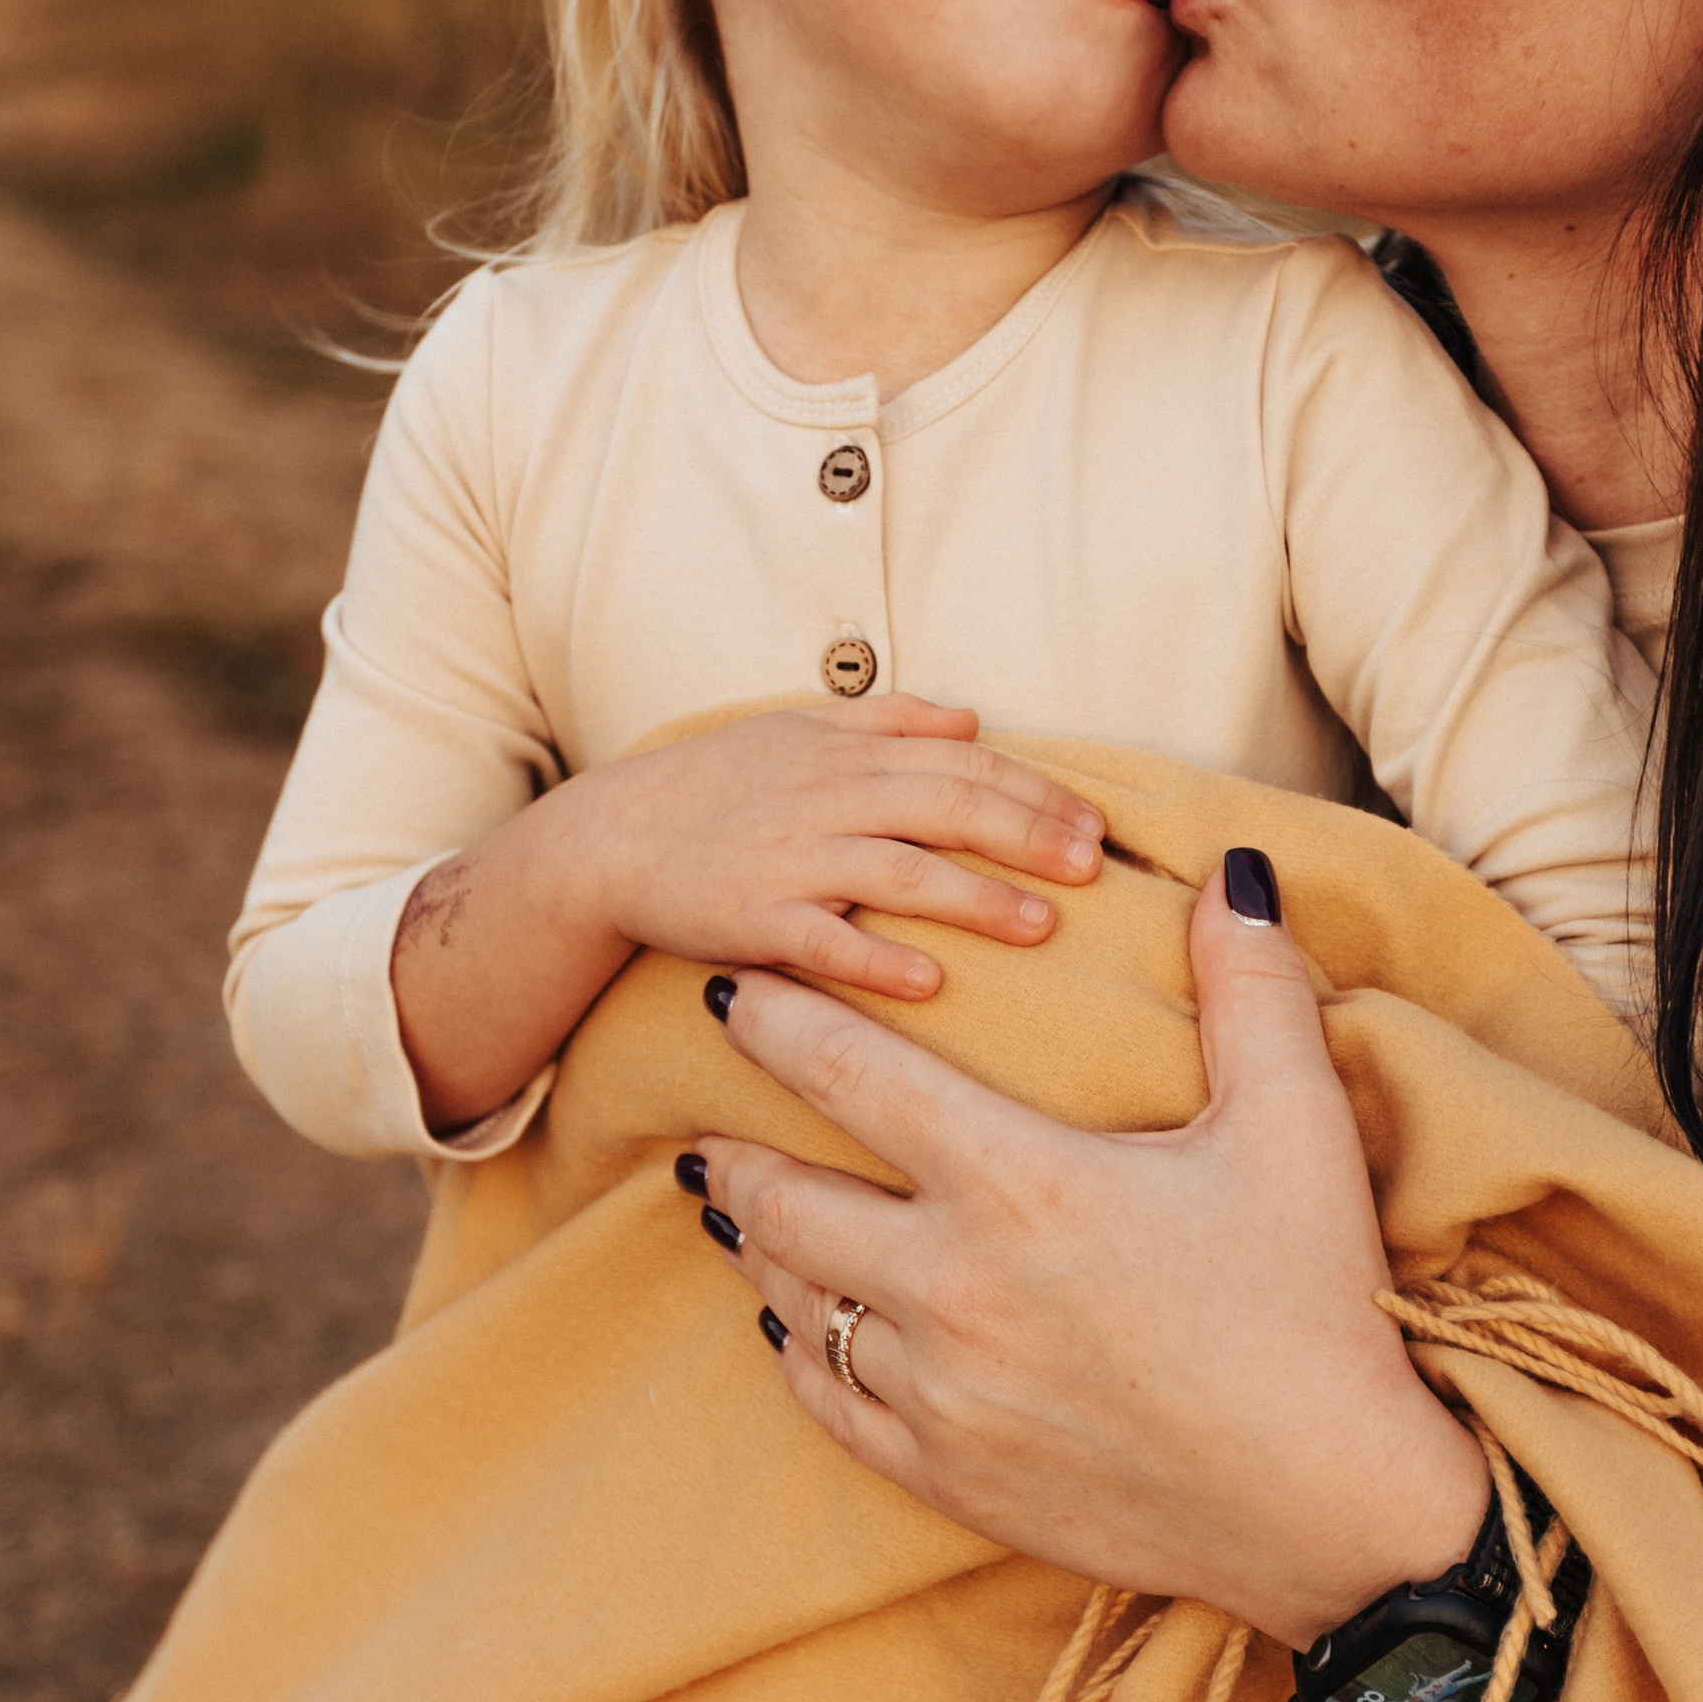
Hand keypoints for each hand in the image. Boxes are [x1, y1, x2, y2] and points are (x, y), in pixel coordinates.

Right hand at [562, 693, 1106, 998]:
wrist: (607, 839)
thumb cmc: (713, 786)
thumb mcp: (799, 733)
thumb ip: (890, 723)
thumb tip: (973, 720)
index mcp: (848, 756)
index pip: (963, 764)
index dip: (1034, 791)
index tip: (1095, 823)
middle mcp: (829, 800)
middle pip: (948, 810)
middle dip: (1027, 836)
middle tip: (1093, 868)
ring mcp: (791, 860)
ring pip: (899, 873)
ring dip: (976, 898)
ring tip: (1042, 925)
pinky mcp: (753, 919)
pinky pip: (823, 941)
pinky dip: (877, 958)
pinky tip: (929, 980)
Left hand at [680, 852, 1490, 1649]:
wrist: (1337, 1514)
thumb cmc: (1318, 1307)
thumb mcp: (1298, 1127)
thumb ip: (1251, 987)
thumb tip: (1231, 870)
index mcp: (1021, 1184)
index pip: (851, 1078)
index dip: (776, 1023)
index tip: (729, 991)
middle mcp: (954, 1289)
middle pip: (787, 1202)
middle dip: (736, 1153)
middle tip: (706, 1125)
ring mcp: (942, 1394)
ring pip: (798, 1306)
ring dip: (764, 1251)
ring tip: (742, 1212)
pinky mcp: (952, 1478)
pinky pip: (831, 1406)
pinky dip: (799, 1355)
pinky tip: (793, 1329)